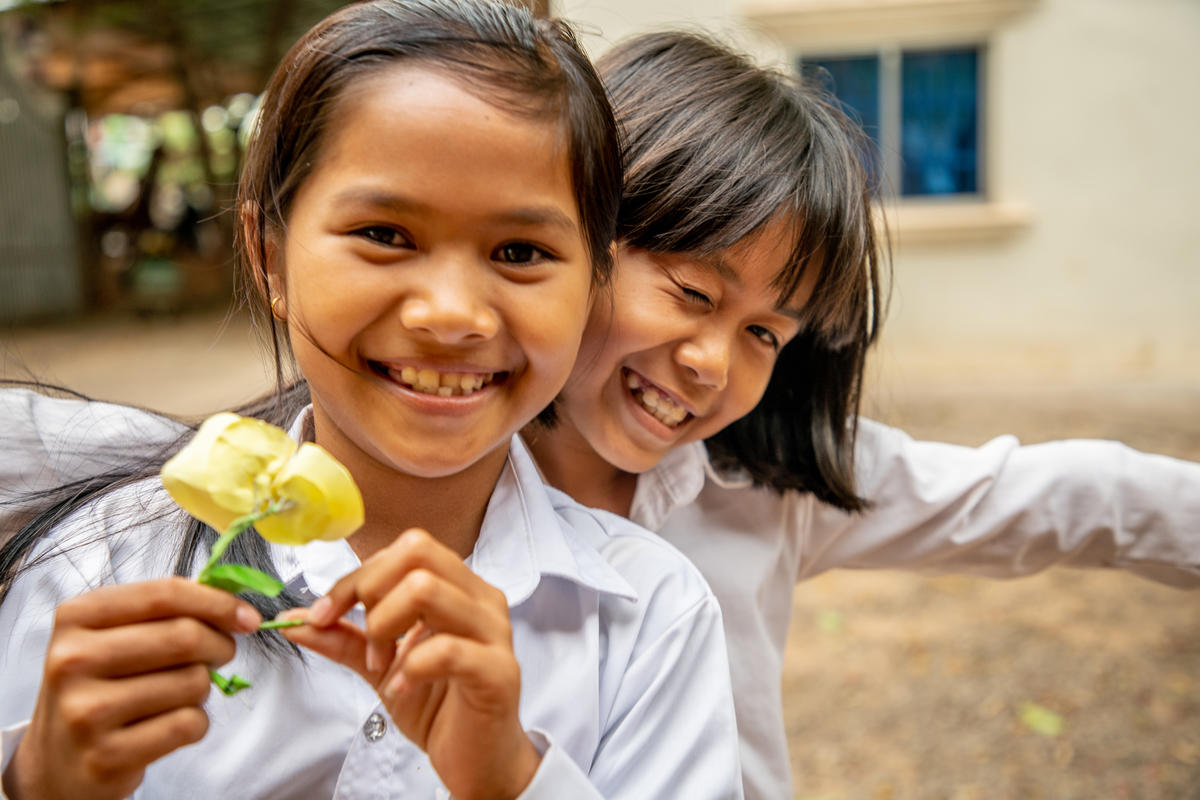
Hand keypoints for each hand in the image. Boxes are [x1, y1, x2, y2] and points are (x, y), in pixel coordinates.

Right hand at [2, 578, 260, 799]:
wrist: (58, 763)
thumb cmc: (99, 687)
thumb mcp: (114, 636)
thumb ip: (166, 611)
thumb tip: (237, 605)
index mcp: (77, 617)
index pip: (165, 594)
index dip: (218, 602)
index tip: (247, 617)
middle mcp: (72, 660)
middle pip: (185, 636)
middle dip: (220, 645)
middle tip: (219, 656)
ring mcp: (85, 711)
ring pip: (193, 682)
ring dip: (202, 689)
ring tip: (176, 696)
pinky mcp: (106, 755)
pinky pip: (187, 724)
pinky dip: (195, 724)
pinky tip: (169, 726)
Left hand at [281, 529, 540, 799]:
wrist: (476, 760)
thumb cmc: (438, 706)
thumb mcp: (380, 664)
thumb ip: (343, 637)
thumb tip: (293, 618)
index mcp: (460, 588)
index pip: (406, 549)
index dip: (356, 576)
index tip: (323, 614)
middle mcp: (481, 600)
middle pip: (417, 551)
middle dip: (371, 591)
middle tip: (366, 640)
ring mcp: (494, 632)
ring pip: (426, 589)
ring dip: (385, 628)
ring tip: (383, 666)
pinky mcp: (498, 672)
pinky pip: (446, 649)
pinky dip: (410, 668)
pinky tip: (402, 688)